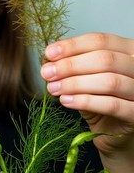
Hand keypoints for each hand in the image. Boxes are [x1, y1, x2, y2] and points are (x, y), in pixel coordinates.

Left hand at [40, 33, 133, 158]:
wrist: (112, 131)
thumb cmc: (98, 99)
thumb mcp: (83, 78)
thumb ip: (71, 67)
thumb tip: (49, 61)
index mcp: (128, 51)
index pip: (100, 40)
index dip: (72, 46)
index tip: (49, 53)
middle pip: (105, 59)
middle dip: (70, 65)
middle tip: (47, 73)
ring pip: (109, 81)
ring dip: (75, 84)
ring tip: (53, 88)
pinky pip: (112, 105)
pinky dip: (85, 101)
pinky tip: (66, 101)